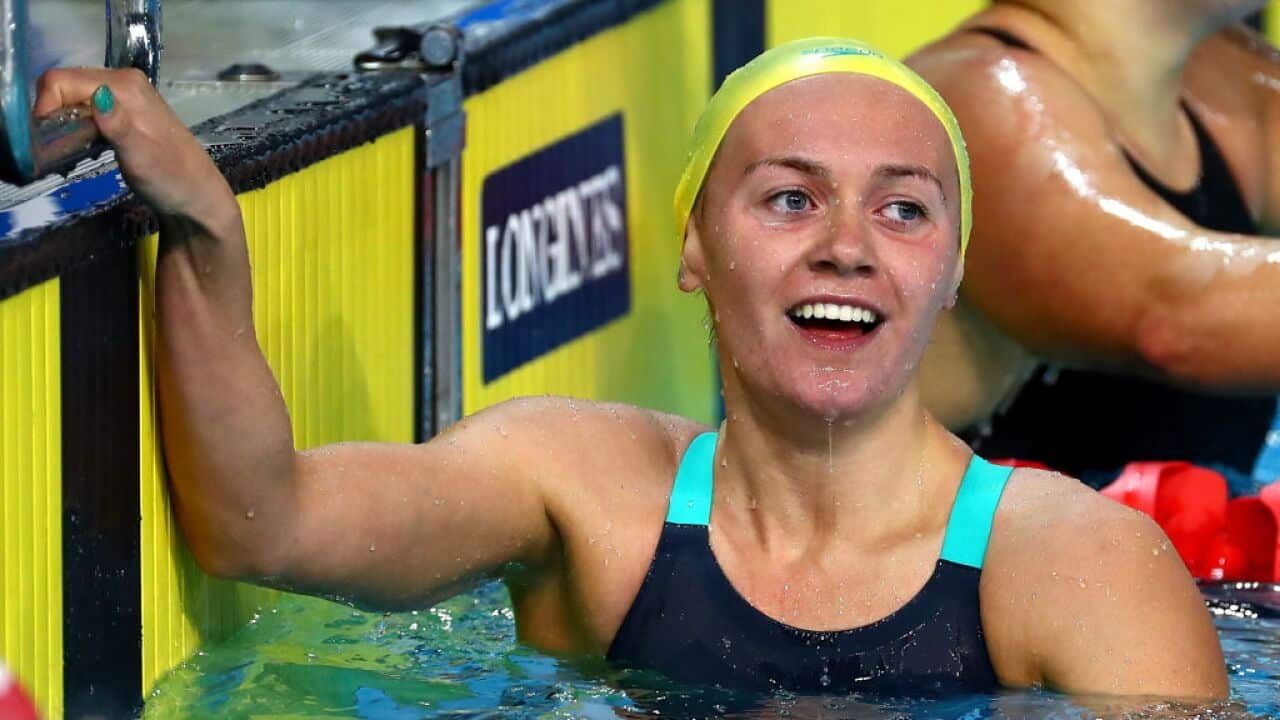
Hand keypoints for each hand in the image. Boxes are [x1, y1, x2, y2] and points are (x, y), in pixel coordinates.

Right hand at [34, 67, 237, 231]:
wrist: (198, 197)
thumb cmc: (172, 179)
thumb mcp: (140, 157)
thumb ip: (117, 127)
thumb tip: (98, 98)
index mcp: (125, 86)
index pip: (62, 80)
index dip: (45, 106)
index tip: (46, 139)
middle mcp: (123, 81)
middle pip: (65, 85)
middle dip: (53, 114)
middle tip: (57, 148)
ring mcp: (125, 95)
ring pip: (74, 97)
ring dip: (63, 121)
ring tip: (69, 151)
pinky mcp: (124, 110)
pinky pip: (87, 108)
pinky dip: (77, 125)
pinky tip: (83, 147)